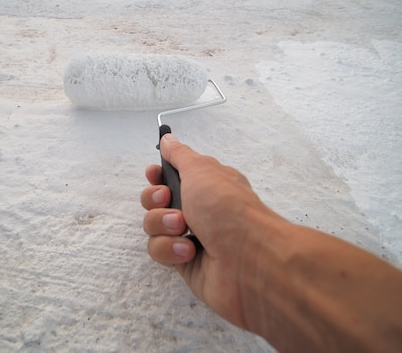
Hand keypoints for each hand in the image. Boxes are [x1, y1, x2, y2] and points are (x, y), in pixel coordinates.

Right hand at [140, 134, 287, 328]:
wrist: (248, 258)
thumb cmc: (226, 207)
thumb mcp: (200, 170)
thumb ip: (179, 154)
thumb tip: (167, 139)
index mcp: (206, 184)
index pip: (172, 176)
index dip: (158, 175)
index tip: (153, 173)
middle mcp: (198, 209)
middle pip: (155, 200)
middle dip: (155, 199)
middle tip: (167, 199)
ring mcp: (190, 236)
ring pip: (153, 226)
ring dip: (163, 224)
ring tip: (184, 228)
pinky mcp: (183, 262)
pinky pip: (159, 251)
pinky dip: (170, 249)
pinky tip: (189, 251)